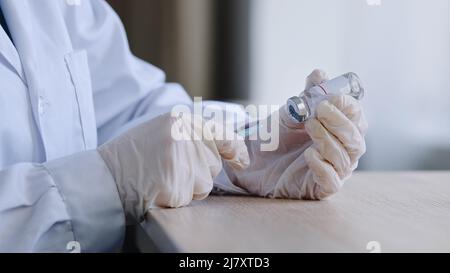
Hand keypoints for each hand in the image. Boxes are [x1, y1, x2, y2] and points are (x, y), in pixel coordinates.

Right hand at [98, 112, 249, 221]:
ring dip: (187, 188)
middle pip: (213, 166)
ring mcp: (181, 160)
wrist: (104, 175)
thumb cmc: (132, 155)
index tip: (242, 160)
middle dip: (198, 174)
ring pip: (203, 186)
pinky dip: (174, 199)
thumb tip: (225, 149)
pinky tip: (156, 188)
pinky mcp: (176, 183)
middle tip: (168, 169)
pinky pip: (187, 198)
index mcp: (182, 120)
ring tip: (161, 178)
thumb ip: (191, 135)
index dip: (236, 149)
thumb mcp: (163, 130)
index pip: (223, 134)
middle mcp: (185, 136)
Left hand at [224, 69, 367, 199]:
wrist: (255, 161)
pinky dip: (323, 167)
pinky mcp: (321, 189)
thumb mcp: (291, 111)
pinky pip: (332, 182)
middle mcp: (343, 150)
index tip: (329, 97)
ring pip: (345, 158)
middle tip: (319, 111)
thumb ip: (308, 94)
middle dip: (339, 122)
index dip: (347, 106)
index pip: (357, 117)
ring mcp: (334, 171)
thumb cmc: (279, 136)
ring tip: (309, 127)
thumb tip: (319, 74)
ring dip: (328, 140)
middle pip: (357, 139)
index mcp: (341, 129)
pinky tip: (309, 155)